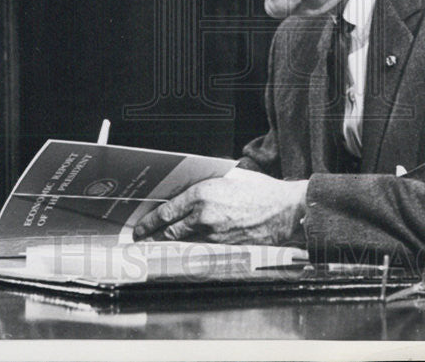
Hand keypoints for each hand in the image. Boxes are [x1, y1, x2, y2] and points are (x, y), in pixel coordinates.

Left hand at [132, 173, 308, 245]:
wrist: (284, 210)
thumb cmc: (260, 190)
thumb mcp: (230, 176)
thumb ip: (207, 183)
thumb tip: (190, 187)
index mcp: (202, 194)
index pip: (166, 211)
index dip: (149, 222)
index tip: (140, 227)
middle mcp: (204, 215)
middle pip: (169, 231)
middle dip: (152, 237)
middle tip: (141, 239)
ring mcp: (214, 234)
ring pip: (183, 242)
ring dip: (168, 244)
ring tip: (156, 244)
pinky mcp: (224, 246)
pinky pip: (200, 247)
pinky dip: (188, 247)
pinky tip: (183, 247)